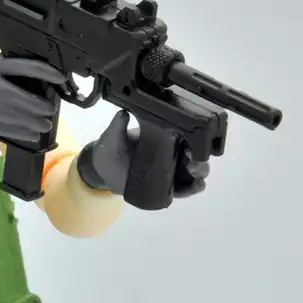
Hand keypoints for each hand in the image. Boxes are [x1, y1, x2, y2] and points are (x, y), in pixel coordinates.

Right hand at [0, 55, 66, 141]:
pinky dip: (25, 134)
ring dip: (38, 123)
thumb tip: (31, 71)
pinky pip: (11, 131)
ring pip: (23, 118)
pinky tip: (32, 134)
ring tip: (45, 124)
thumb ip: (6, 66)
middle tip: (50, 109)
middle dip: (44, 107)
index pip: (29, 69)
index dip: (49, 73)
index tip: (61, 78)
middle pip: (30, 99)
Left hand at [76, 110, 209, 199]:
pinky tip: (195, 186)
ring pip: (192, 172)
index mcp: (161, 138)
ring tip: (195, 174)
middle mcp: (169, 153)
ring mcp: (169, 171)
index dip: (194, 138)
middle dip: (200, 159)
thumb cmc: (110, 151)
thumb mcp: (112, 138)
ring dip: (199, 173)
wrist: (103, 172)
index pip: (184, 136)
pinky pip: (184, 188)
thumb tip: (123, 113)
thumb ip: (117, 127)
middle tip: (194, 162)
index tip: (193, 141)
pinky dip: (192, 188)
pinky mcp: (166, 187)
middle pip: (194, 155)